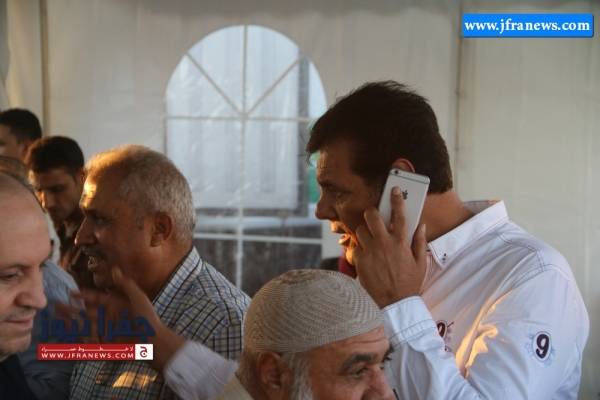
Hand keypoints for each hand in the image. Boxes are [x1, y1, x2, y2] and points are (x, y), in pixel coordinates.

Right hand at [62, 266, 185, 370]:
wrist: (152, 341)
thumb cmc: (147, 318)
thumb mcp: (137, 297)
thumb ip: (125, 284)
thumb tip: (114, 269)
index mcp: (115, 305)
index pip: (96, 298)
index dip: (84, 295)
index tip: (71, 292)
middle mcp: (108, 316)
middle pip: (86, 312)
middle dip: (72, 309)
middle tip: (56, 305)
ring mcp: (106, 330)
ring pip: (84, 325)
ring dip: (70, 321)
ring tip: (57, 317)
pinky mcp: (105, 343)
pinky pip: (88, 339)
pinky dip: (78, 337)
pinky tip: (67, 333)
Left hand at [353, 186, 427, 306]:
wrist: (396, 303)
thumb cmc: (410, 283)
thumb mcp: (420, 263)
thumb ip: (419, 242)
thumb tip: (421, 226)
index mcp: (400, 242)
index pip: (399, 215)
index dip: (396, 200)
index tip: (394, 190)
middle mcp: (384, 244)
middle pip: (371, 216)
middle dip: (371, 212)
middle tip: (373, 216)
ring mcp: (370, 252)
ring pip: (360, 230)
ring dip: (364, 231)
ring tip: (369, 238)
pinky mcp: (360, 261)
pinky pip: (356, 247)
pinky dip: (360, 249)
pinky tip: (367, 255)